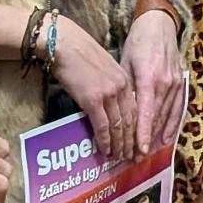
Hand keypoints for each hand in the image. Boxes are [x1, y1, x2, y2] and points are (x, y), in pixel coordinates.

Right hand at [53, 14, 138, 160]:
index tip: (138, 142)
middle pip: (131, 121)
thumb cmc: (79, 56)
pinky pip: (102, 126)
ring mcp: (108, 94)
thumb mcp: (104, 70)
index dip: (138, 129)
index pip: (137, 110)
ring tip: (120, 158)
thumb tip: (108, 107)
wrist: (64, 44)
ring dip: (120, 145)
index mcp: (126, 80)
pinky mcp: (92, 100)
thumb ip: (110, 87)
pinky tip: (106, 150)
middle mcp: (121, 88)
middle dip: (132, 142)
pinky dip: (105, 141)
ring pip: (119, 126)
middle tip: (132, 157)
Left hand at [120, 8, 185, 157]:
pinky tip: (167, 138)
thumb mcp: (125, 63)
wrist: (159, 24)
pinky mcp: (181, 82)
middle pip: (156, 118)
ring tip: (147, 152)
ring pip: (166, 115)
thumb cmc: (138, 42)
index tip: (138, 150)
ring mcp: (176, 83)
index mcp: (149, 78)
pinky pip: (178, 108)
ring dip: (157, 135)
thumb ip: (126, 89)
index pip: (145, 113)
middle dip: (146, 139)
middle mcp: (165, 83)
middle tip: (135, 158)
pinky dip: (172, 124)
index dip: (142, 133)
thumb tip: (119, 114)